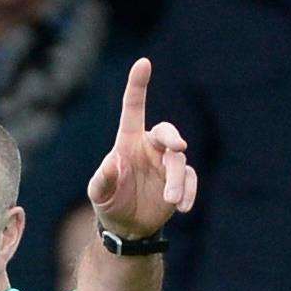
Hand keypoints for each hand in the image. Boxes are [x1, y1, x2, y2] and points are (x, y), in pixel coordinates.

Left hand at [88, 58, 197, 237]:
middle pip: (167, 132)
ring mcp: (167, 164)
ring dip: (177, 180)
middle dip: (173, 138)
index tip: (143, 63)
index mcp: (128, 143)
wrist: (127, 227)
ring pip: (179, 161)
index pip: (133, 109)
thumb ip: (103, 178)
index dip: (138, 86)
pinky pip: (190, 180)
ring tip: (171, 201)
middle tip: (179, 148)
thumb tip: (112, 161)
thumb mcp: (99, 194)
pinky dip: (188, 192)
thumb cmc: (110, 203)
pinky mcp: (180, 180)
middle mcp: (150, 148)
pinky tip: (182, 207)